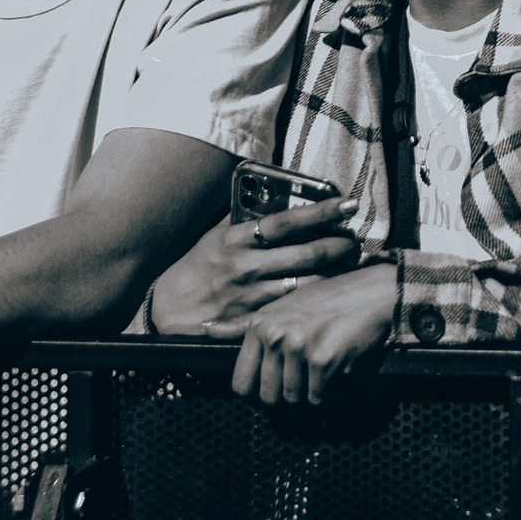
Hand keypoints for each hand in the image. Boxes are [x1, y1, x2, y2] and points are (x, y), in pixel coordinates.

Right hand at [148, 196, 361, 333]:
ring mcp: (249, 296)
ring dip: (334, 274)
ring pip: (306, 284)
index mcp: (236, 239)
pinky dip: (314, 302)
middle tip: (356, 240)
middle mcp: (245, 266)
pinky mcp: (251, 321)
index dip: (321, 212)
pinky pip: (291, 310)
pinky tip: (330, 295)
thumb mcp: (214, 238)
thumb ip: (244, 221)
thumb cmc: (195, 269)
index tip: (348, 204)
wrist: (164, 311)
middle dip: (340, 245)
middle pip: (306, 254)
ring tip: (350, 265)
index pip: (287, 221)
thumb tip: (272, 198)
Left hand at [222, 261, 398, 406]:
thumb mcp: (283, 305)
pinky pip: (319, 399)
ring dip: (310, 400)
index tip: (275, 390)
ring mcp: (298, 347)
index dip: (257, 394)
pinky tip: (337, 384)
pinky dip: (329, 403)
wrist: (376, 292)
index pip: (240, 384)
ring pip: (293, 400)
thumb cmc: (332, 299)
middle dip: (287, 400)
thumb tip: (208, 329)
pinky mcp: (323, 359)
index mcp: (260, 325)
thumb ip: (243, 323)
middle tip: (305, 387)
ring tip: (323, 380)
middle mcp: (275, 335)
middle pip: (267, 398)